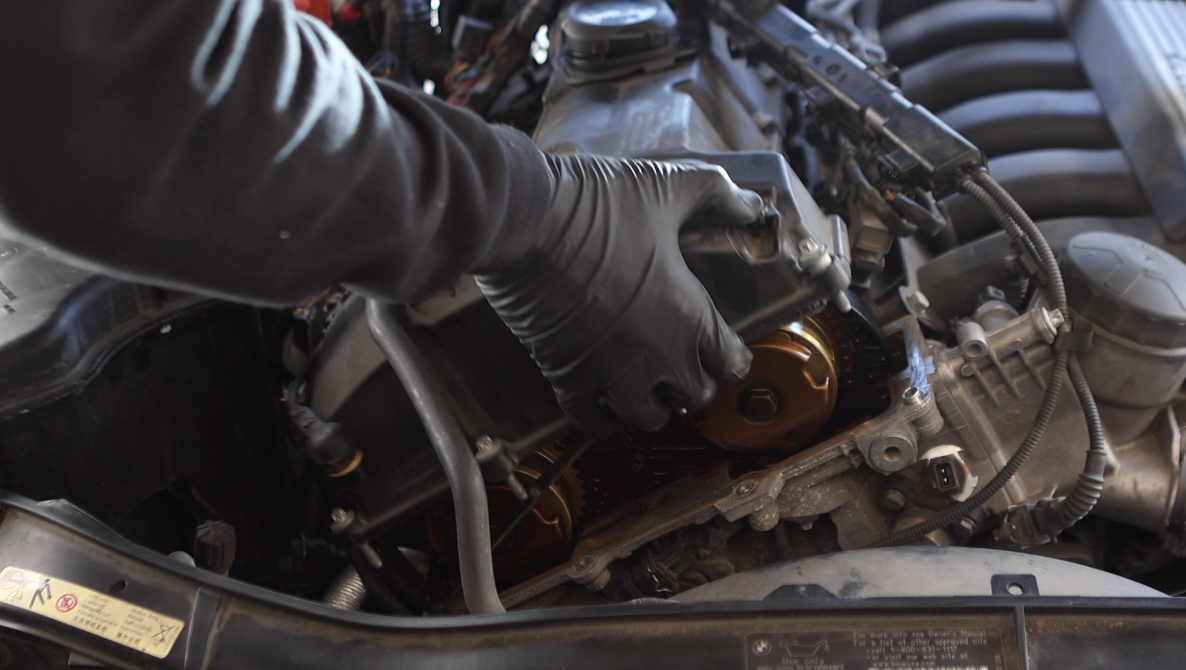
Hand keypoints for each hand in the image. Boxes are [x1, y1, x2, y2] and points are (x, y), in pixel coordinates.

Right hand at [475, 154, 761, 434]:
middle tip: (680, 360)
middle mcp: (658, 356)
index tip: (718, 345)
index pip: (731, 363)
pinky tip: (600, 397)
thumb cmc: (598, 205)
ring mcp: (612, 373)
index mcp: (690, 316)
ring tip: (643, 380)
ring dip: (650, 402)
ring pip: (647, 417)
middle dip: (692, 381)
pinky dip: (600, 415)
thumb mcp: (668, 186)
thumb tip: (753, 206)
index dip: (728, 355)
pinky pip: (592, 421)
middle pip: (694, 396)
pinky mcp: (568, 377)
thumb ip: (719, 196)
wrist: (528, 221)